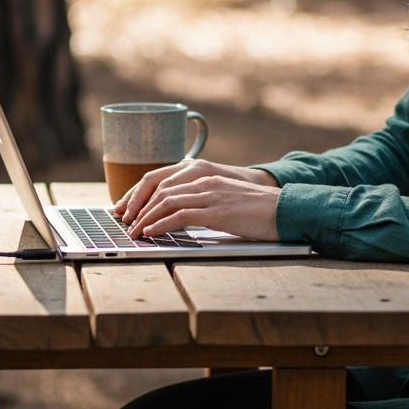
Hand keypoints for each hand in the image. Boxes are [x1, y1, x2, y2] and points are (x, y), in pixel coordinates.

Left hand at [115, 159, 281, 241]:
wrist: (285, 210)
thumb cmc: (256, 210)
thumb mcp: (224, 200)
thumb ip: (202, 202)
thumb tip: (177, 217)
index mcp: (204, 175)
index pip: (161, 179)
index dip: (139, 193)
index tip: (126, 208)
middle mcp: (204, 180)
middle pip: (159, 189)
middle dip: (137, 206)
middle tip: (124, 222)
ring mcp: (211, 194)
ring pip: (166, 202)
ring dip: (145, 218)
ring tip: (133, 232)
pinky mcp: (218, 211)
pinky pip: (181, 215)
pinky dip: (161, 224)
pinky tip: (151, 233)